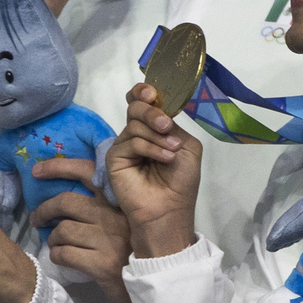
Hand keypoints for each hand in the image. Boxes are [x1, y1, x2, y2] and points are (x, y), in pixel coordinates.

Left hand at [31, 157, 132, 302]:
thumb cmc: (139, 250)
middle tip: (37, 218)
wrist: (157, 283)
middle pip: (66, 202)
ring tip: (54, 244)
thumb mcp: (128, 221)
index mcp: (120, 201)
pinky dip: (56, 256)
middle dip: (45, 210)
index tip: (37, 170)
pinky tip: (60, 258)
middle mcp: (115, 216)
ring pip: (63, 230)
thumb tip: (67, 200)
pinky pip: (65, 254)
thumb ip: (106, 208)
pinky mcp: (102, 264)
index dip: (58, 168)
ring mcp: (109, 240)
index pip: (87, 172)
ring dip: (52, 238)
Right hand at [106, 84, 200, 259]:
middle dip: (151, 112)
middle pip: (135, 107)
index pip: (141, 102)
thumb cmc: (181, 182)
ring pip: (134, 123)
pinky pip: (131, 142)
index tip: (152, 93)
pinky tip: (164, 159)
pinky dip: (150, 148)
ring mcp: (124, 146)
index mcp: (154, 129)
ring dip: (157, 136)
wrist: (170, 209)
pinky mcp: (114, 158)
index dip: (143, 92)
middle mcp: (137, 134)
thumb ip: (173, 127)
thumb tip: (160, 114)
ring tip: (171, 153)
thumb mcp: (187, 147)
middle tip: (166, 126)